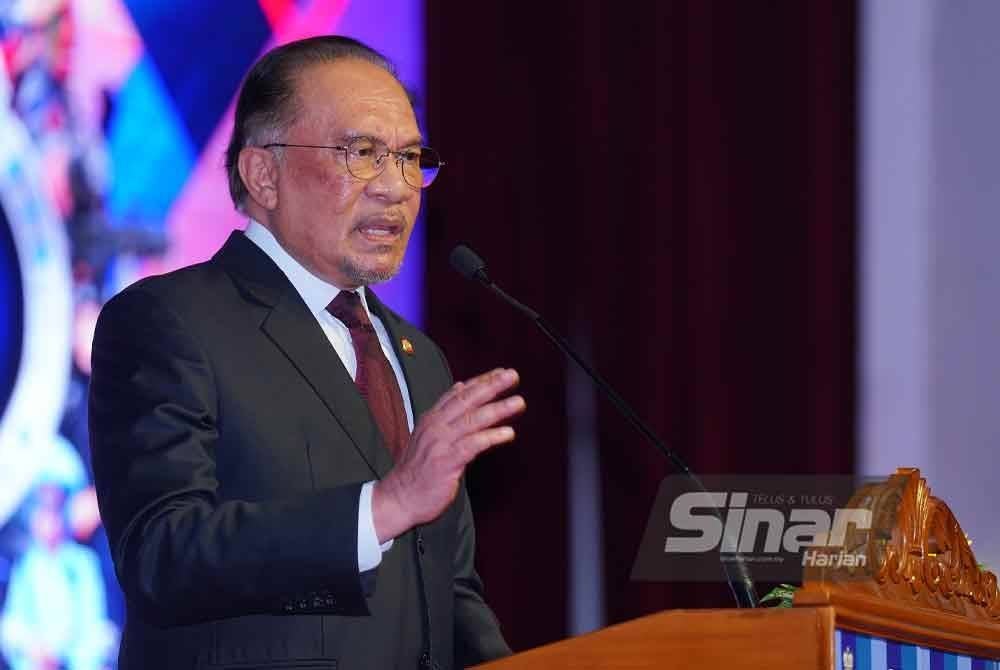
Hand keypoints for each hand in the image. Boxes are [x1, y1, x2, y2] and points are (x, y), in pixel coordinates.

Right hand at [372, 368, 524, 540]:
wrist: (399, 497)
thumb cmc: (417, 469)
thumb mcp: (428, 434)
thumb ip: (445, 412)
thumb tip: (460, 388)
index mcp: (432, 418)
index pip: (459, 393)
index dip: (481, 380)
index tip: (501, 372)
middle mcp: (435, 426)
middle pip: (467, 400)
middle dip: (492, 386)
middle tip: (512, 375)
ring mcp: (440, 443)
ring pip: (473, 420)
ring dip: (498, 409)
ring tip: (518, 402)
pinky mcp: (446, 462)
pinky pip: (473, 445)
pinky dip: (491, 437)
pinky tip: (508, 433)